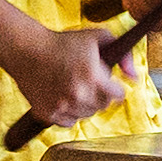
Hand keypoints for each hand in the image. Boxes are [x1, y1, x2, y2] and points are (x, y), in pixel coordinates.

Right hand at [7, 23, 128, 129]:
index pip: (118, 96)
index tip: (108, 83)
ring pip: (87, 114)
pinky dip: (69, 113)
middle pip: (103, 106)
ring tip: (76, 88)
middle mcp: (78, 93)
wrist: (27, 49)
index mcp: (93, 77)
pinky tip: (65, 98)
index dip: (115, 87)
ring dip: (85, 104)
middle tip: (90, 83)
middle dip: (101, 94)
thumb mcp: (99, 38)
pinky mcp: (46, 113)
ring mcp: (61, 105)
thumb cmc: (63, 42)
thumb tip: (134, 78)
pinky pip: (68, 122)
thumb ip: (124, 55)